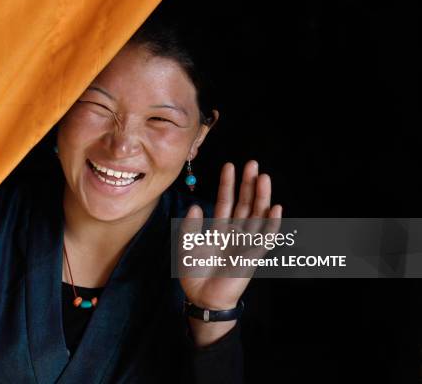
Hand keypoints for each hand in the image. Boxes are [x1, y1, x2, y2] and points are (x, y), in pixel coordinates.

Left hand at [178, 160, 281, 345]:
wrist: (202, 298)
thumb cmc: (195, 274)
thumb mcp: (186, 246)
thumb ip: (190, 226)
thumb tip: (195, 206)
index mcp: (220, 230)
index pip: (226, 201)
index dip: (228, 184)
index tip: (229, 165)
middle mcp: (235, 233)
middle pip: (244, 203)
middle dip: (248, 184)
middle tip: (252, 163)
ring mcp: (245, 243)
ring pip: (257, 215)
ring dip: (261, 196)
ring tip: (263, 177)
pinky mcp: (253, 256)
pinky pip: (266, 237)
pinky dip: (272, 223)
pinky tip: (276, 207)